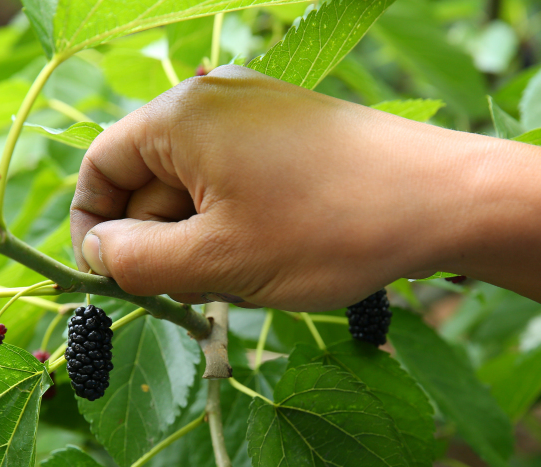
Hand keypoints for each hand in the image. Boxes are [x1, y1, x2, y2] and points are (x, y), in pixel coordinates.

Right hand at [69, 65, 493, 310]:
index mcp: (181, 117)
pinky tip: (272, 256)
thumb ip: (137, 263)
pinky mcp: (293, 131)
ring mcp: (258, 111)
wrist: (446, 199)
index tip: (112, 283)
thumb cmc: (328, 230)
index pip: (100, 167)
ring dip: (200, 240)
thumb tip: (97, 255)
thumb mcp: (217, 261)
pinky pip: (236, 180)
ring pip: (195, 186)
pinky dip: (236, 223)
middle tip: (192, 293)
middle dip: (157, 241)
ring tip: (244, 277)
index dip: (93, 229)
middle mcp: (213, 99)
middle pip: (147, 177)